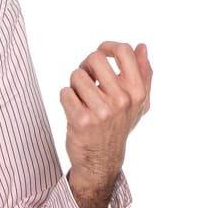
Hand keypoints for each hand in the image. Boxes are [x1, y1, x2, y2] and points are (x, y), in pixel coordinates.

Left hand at [60, 42, 151, 193]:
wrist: (102, 160)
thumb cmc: (118, 127)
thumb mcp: (139, 103)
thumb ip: (143, 74)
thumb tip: (142, 46)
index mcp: (137, 92)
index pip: (123, 50)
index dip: (107, 47)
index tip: (101, 55)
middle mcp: (122, 100)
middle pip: (95, 58)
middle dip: (86, 66)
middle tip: (86, 80)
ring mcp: (101, 111)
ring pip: (76, 75)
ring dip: (74, 84)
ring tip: (81, 98)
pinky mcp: (81, 121)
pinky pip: (65, 92)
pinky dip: (66, 98)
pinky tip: (74, 110)